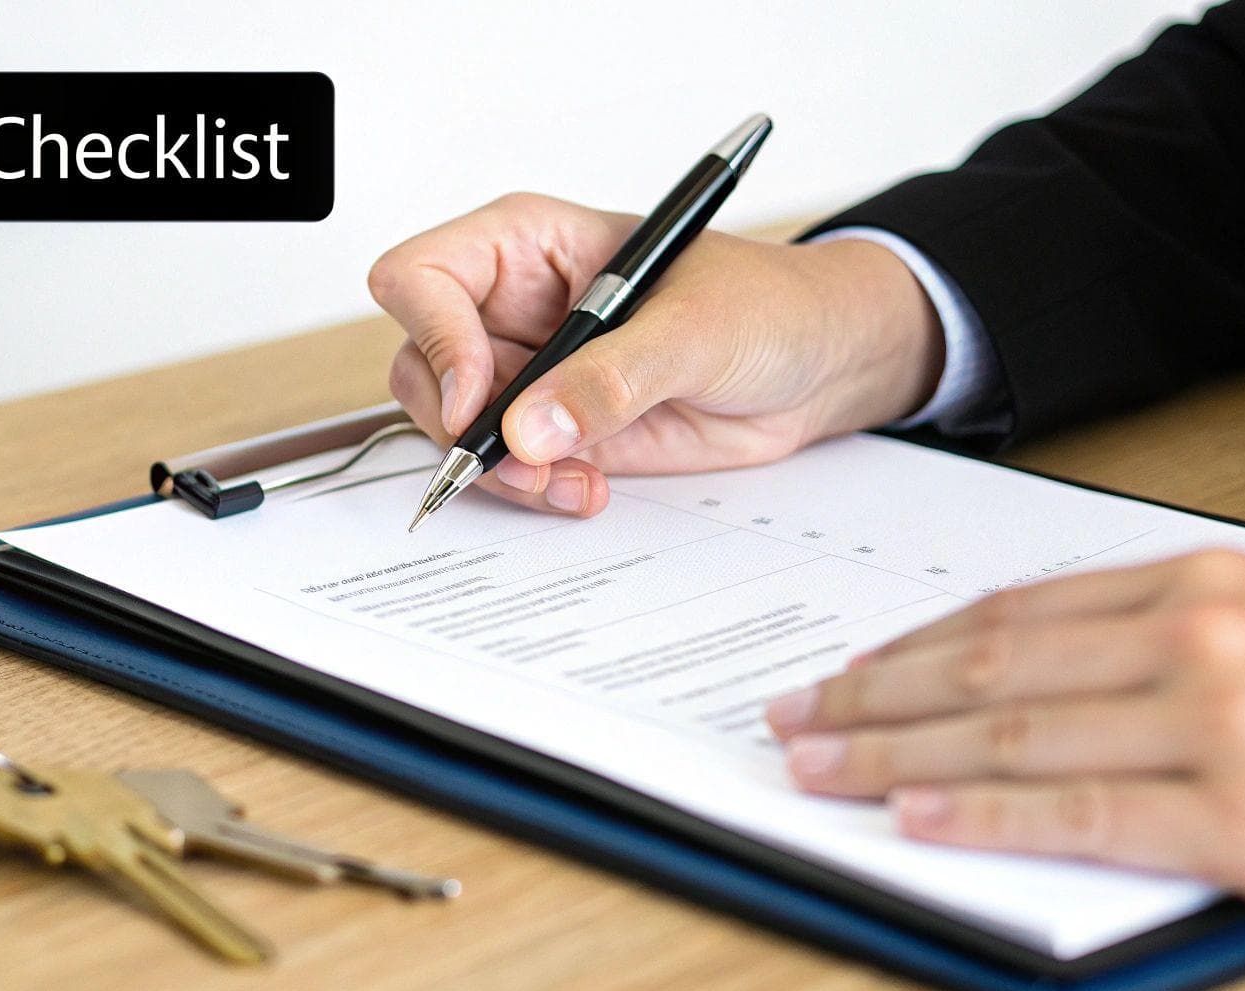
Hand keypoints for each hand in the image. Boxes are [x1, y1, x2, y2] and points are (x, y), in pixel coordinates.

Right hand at [368, 193, 944, 515]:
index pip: (424, 277)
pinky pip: (509, 468)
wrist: (821, 366)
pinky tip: (587, 488)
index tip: (477, 398)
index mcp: (531, 244)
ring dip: (498, 470)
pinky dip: (534, 490)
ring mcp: (534, 371)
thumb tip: (531, 427)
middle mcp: (516, 306)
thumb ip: (613, 377)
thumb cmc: (770, 305)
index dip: (434, 337)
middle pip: (423, 363)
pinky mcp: (560, 428)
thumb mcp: (696, 329)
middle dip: (457, 424)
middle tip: (518, 461)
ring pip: (456, 427)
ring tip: (567, 482)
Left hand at [764, 549, 1244, 929]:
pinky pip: (1077, 815)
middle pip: (988, 669)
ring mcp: (1218, 724)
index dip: (912, 647)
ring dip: (893, 756)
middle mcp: (1198, 637)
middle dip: (873, 697)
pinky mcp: (1243, 818)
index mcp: (1201, 584)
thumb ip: (1162, 636)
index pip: (1013, 614)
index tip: (846, 671)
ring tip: (821, 770)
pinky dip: (979, 816)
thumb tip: (1032, 666)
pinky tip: (914, 820)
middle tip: (794, 718)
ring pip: (1007, 737)